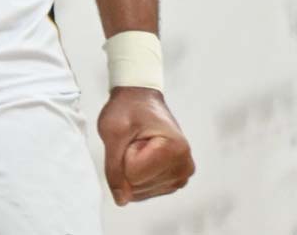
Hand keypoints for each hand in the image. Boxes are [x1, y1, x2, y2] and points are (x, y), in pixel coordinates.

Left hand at [97, 87, 194, 205]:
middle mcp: (184, 165)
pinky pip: (146, 190)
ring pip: (140, 191)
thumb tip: (121, 200)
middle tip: (135, 139)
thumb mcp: (112, 131)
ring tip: (140, 144)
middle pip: (137, 186)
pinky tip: (144, 154)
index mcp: (174, 149)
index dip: (124, 154)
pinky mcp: (175, 180)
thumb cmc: (127, 107)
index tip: (133, 135)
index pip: (132, 174)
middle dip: (127, 163)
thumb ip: (114, 168)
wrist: (139, 96)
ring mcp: (182, 175)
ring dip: (132, 169)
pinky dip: (138, 175)